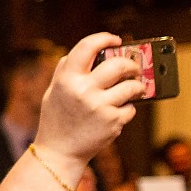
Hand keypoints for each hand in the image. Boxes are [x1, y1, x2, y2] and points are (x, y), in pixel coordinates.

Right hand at [35, 34, 144, 168]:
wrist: (59, 151)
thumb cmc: (57, 118)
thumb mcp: (53, 91)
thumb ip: (67, 70)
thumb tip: (92, 52)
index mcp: (66, 80)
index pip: (87, 47)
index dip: (104, 39)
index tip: (115, 40)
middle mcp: (83, 91)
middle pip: (119, 65)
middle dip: (131, 65)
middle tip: (133, 68)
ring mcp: (99, 107)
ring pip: (132, 87)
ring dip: (137, 87)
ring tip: (134, 89)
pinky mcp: (113, 122)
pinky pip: (131, 108)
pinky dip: (127, 109)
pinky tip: (117, 114)